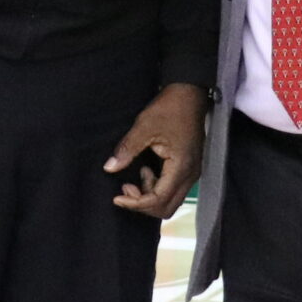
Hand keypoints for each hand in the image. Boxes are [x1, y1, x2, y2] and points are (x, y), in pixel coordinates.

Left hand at [104, 82, 205, 216]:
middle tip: (125, 189)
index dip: (136, 203)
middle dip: (143, 204)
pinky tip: (146, 171)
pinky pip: (172, 189)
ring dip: (149, 196)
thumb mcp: (144, 126)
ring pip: (170, 200)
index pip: (158, 200)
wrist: (190, 93)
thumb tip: (110, 167)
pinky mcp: (188, 168)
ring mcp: (191, 172)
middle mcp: (190, 174)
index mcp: (181, 167)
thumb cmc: (170, 108)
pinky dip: (156, 188)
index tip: (117, 197)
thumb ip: (127, 149)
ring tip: (134, 178)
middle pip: (167, 207)